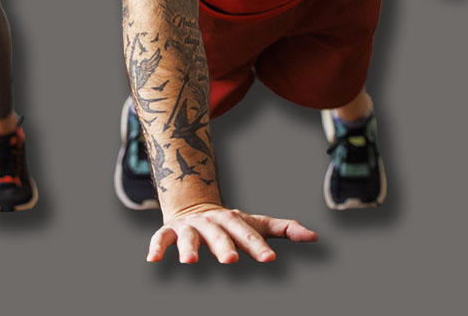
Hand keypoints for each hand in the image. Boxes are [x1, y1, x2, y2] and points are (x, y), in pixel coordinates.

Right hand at [148, 203, 316, 263]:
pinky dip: (156, 247)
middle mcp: (210, 221)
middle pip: (218, 234)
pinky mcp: (169, 231)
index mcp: (232, 219)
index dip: (258, 246)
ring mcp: (189, 226)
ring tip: (190, 262)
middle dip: (223, 246)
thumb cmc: (229, 222)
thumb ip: (282, 229)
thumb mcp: (253, 222)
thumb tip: (314, 237)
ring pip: (188, 236)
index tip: (269, 260)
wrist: (191, 204)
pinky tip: (153, 260)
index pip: (247, 233)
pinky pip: (160, 237)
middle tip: (231, 260)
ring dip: (188, 247)